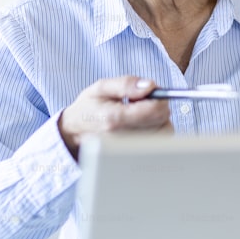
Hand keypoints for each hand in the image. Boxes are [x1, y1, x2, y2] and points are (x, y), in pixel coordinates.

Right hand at [58, 76, 172, 160]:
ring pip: (164, 130)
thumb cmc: (89, 107)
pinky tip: (143, 125)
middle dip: (158, 107)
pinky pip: (160, 140)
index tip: (150, 92)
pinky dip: (158, 129)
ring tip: (141, 114)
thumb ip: (126, 83)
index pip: (154, 109)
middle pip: (162, 120)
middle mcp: (123, 138)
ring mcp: (130, 150)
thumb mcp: (101, 87)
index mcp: (114, 119)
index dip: (158, 97)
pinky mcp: (136, 155)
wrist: (75, 131)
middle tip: (143, 103)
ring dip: (159, 119)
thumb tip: (150, 85)